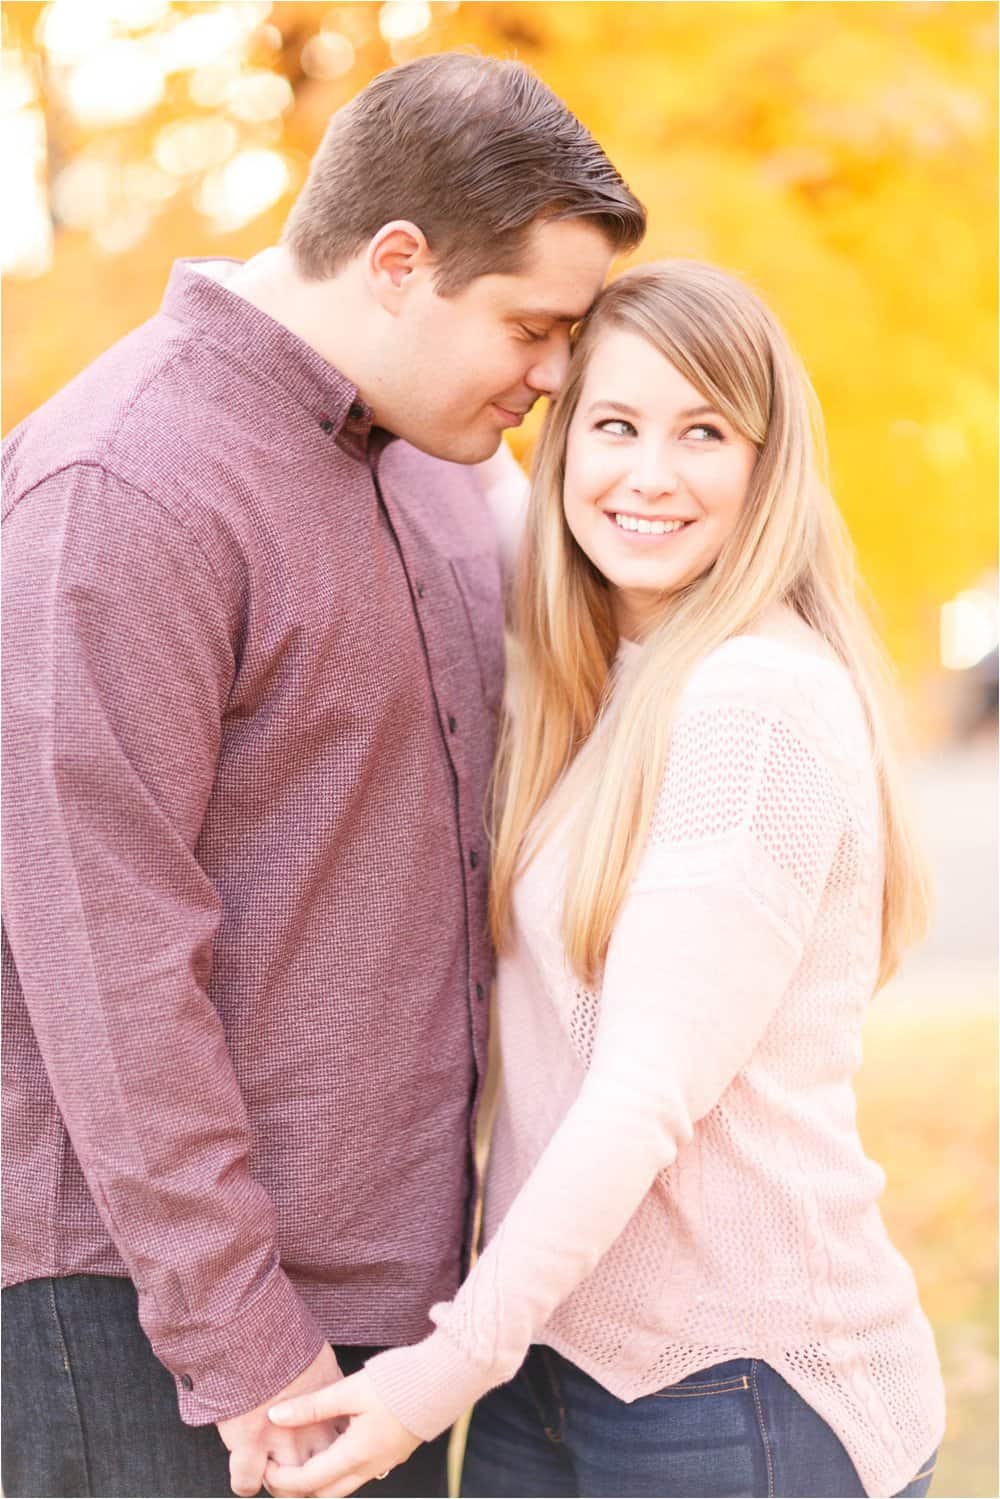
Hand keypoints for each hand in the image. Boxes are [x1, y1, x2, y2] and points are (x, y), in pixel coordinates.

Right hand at [217, 1343, 343, 1496]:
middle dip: (310, 1478)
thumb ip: (325, 1382)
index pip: (342, 1449)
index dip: (333, 1456)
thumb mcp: (317, 1359)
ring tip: (272, 1473)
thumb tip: (330, 1383)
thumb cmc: (282, 1336)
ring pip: (284, 1487)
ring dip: (279, 1483)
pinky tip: (246, 1473)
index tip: (325, 1453)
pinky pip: (245, 1483)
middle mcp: (308, 1431)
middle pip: (317, 1476)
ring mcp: (278, 1442)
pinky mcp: (247, 1444)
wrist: (251, 1331)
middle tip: (300, 1472)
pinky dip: (244, 1481)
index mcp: (326, 1410)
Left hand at [265, 1368, 420, 1497]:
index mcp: (356, 1455)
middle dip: (298, 1487)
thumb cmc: (398, 1382)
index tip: (265, 1463)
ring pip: (342, 1486)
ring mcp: (383, 1464)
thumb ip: (312, 1407)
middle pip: (324, 1494)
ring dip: (318, 1479)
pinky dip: (338, 1468)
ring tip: (302, 1454)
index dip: (282, 1477)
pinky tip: (332, 1444)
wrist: (444, 1379)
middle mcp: (369, 1467)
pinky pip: (358, 1473)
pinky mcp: (392, 1454)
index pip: (308, 1482)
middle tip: (280, 1465)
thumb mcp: (350, 1390)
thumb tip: (275, 1416)